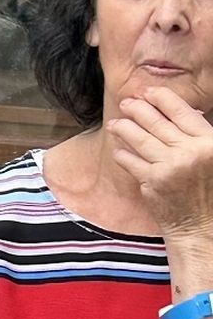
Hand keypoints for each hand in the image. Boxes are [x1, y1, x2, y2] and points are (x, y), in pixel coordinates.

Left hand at [110, 88, 212, 238]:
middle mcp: (190, 152)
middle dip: (138, 109)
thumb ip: (200, 136)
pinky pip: (131, 162)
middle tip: (126, 102)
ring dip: (125, 128)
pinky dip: (123, 153)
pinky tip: (117, 148)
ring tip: (115, 123)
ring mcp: (169, 167)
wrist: (202, 226)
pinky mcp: (152, 182)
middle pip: (158, 123)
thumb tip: (187, 111)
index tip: (149, 92)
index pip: (182, 112)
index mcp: (209, 142)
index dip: (163, 99)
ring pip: (141, 139)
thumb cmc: (210, 191)